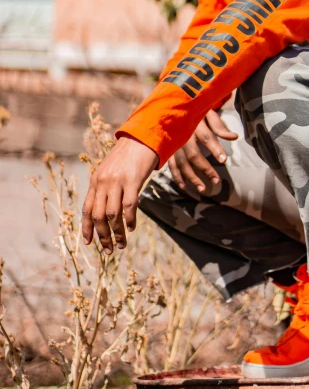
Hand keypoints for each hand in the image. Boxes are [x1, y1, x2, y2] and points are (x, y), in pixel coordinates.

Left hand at [82, 135, 158, 253]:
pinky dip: (129, 221)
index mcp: (96, 181)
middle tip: (108, 250)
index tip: (89, 243)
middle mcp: (103, 182)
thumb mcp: (110, 171)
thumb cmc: (127, 156)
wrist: (141, 138)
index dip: (86, 228)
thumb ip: (105, 188)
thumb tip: (104, 212)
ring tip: (121, 245)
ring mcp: (117, 182)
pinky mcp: (132, 180)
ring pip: (112, 215)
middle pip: (98, 216)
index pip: (87, 209)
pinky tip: (131, 228)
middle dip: (102, 236)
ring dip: (116, 233)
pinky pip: (128, 206)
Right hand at [168, 109, 237, 192]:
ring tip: (203, 189)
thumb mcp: (208, 113)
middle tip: (216, 181)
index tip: (224, 160)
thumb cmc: (194, 110)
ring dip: (192, 177)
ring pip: (182, 163)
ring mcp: (173, 143)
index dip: (215, 148)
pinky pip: (171, 164)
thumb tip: (235, 137)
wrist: (172, 105)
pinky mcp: (167, 149)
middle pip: (194, 154)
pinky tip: (185, 186)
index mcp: (194, 123)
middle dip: (205, 169)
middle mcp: (182, 134)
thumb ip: (220, 126)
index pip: (206, 137)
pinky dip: (177, 176)